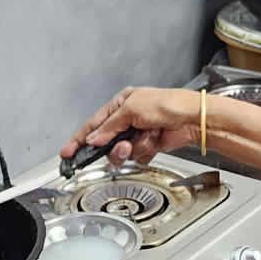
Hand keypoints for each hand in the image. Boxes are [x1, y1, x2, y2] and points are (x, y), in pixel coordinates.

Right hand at [60, 87, 200, 164]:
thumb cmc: (168, 104)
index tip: (68, 152)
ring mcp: (138, 133)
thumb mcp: (132, 109)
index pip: (94, 124)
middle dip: (115, 147)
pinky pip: (137, 155)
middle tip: (124, 146)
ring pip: (122, 151)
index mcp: (121, 104)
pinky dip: (146, 150)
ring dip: (133, 148)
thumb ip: (110, 126)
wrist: (192, 119)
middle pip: (107, 141)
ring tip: (146, 139)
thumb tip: (94, 138)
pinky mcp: (149, 145)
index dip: (80, 139)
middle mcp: (128, 118)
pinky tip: (155, 141)